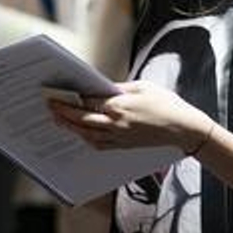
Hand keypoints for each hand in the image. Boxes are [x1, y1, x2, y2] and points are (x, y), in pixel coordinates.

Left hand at [48, 81, 211, 152]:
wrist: (183, 128)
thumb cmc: (166, 104)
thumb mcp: (143, 86)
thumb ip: (120, 88)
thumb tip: (102, 88)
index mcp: (120, 105)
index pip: (89, 100)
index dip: (72, 96)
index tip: (59, 91)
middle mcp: (116, 123)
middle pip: (82, 119)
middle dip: (64, 112)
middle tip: (50, 106)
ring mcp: (119, 137)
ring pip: (87, 134)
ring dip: (70, 127)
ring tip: (58, 120)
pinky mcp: (124, 146)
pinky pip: (99, 144)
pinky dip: (86, 139)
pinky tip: (79, 133)